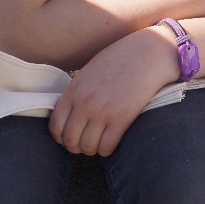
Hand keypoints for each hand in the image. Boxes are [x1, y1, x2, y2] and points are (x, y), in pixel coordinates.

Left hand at [49, 25, 178, 155]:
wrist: (149, 53)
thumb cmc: (122, 58)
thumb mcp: (91, 71)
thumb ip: (78, 91)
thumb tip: (73, 110)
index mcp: (74, 91)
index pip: (55, 125)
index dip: (61, 137)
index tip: (70, 137)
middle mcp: (84, 104)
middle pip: (70, 140)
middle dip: (76, 147)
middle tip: (84, 145)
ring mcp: (102, 112)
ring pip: (87, 146)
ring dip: (91, 150)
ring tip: (98, 146)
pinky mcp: (122, 118)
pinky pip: (107, 146)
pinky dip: (106, 150)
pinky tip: (110, 145)